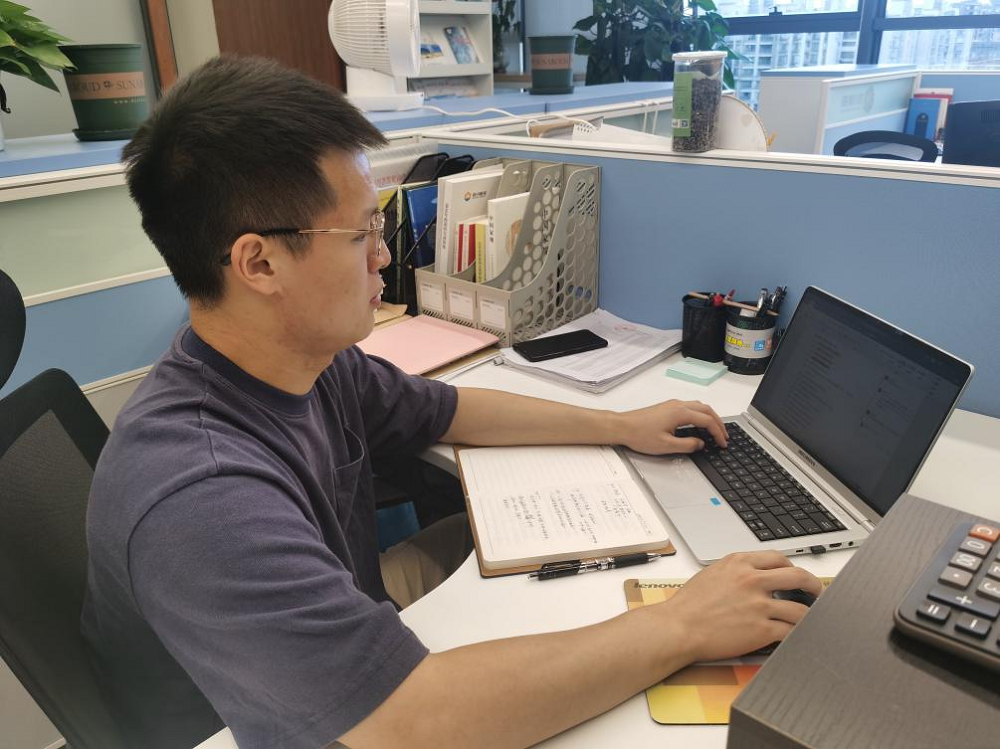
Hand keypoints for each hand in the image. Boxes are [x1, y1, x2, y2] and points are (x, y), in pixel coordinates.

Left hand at [614, 399, 727, 454]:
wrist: (622, 426)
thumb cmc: (640, 435)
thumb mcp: (666, 445)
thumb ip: (687, 445)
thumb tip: (700, 444)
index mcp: (680, 413)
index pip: (707, 421)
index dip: (718, 433)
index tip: (722, 443)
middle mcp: (678, 405)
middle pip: (707, 410)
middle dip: (718, 423)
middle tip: (724, 436)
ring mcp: (672, 404)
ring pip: (699, 406)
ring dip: (710, 417)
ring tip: (715, 430)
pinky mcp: (667, 407)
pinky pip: (690, 407)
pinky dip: (700, 415)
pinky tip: (699, 425)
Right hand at [661, 551, 822, 663]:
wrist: (678, 627)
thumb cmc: (688, 604)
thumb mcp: (711, 573)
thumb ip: (735, 571)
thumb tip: (753, 574)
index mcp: (739, 563)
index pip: (778, 558)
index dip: (792, 567)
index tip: (795, 576)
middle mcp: (752, 580)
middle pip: (798, 577)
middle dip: (813, 585)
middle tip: (817, 593)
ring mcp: (759, 605)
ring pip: (800, 608)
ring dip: (809, 615)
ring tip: (810, 619)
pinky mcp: (761, 629)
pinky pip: (790, 631)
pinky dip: (797, 634)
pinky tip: (797, 636)